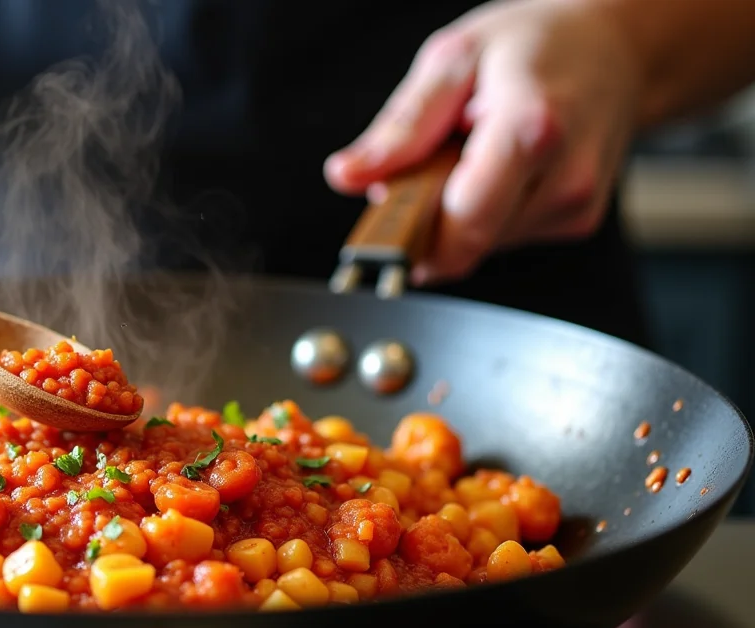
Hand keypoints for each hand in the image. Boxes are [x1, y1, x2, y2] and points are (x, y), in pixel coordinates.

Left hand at [325, 0, 642, 285]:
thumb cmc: (540, 43)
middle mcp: (564, 175)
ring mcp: (575, 204)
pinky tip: (499, 169)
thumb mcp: (454, 59)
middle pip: (466, 241)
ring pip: (482, 245)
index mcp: (532, 128)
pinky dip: (486, 212)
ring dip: (456, 213)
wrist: (618, 47)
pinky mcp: (577, 221)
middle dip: (427, 218)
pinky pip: (505, 237)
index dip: (411, 235)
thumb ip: (400, 127)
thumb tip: (347, 175)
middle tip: (426, 165)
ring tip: (472, 155)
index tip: (382, 222)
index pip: (463, 222)